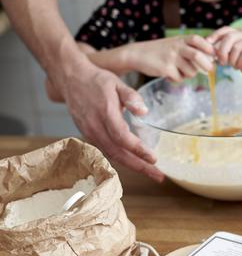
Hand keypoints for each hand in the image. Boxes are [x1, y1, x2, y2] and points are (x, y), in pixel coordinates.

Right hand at [47, 56, 164, 181]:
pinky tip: (134, 163)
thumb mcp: (117, 83)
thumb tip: (144, 111)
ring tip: (150, 172)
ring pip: (112, 155)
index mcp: (105, 113)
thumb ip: (131, 97)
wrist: (70, 79)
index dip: (138, 150)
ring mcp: (90, 133)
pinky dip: (121, 160)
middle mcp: (95, 127)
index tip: (154, 159)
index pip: (122, 138)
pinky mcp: (88, 135)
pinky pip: (106, 151)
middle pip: (118, 153)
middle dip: (139, 166)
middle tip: (158, 176)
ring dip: (132, 166)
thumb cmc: (96, 81)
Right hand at [124, 35, 214, 80]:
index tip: (214, 55)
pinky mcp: (165, 68)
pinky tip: (168, 75)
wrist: (137, 54)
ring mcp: (171, 57)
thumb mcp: (175, 45)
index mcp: (180, 39)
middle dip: (207, 66)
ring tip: (179, 71)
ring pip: (190, 71)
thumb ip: (190, 49)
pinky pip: (179, 78)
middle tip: (211, 70)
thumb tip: (211, 58)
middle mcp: (176, 47)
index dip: (208, 47)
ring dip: (188, 75)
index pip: (198, 40)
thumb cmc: (160, 51)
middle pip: (197, 56)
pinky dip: (177, 79)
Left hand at [208, 25, 241, 70]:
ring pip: (234, 48)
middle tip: (222, 62)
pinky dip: (240, 64)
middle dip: (220, 51)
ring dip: (231, 60)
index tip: (209, 45)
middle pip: (227, 38)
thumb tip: (228, 59)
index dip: (215, 36)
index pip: (225, 30)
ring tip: (235, 67)